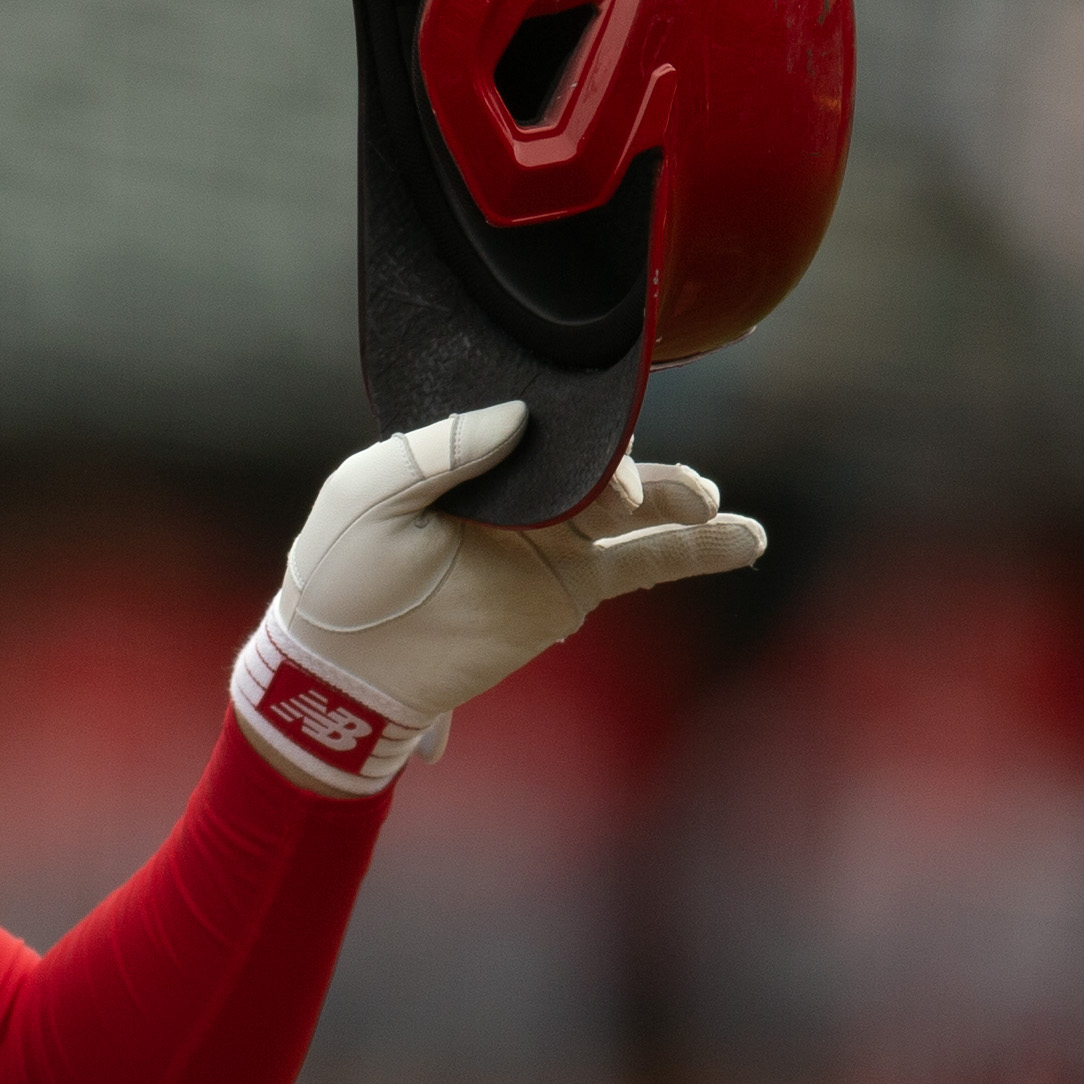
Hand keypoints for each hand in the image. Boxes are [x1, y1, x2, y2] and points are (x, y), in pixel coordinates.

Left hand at [231, 403, 763, 793]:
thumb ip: (442, 448)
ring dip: (679, 496)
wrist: (341, 668)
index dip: (580, 416)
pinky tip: (744, 539)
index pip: (544, 415)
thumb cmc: (338, 574)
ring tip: (711, 505)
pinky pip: (645, 565)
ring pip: (634, 506)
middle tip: (629, 499)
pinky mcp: (568, 591)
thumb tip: (520, 416)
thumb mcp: (371, 492)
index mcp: (472, 451)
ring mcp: (551, 539)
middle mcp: (521, 487)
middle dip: (631, 470)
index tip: (600, 433)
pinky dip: (698, 552)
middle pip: (599, 456)